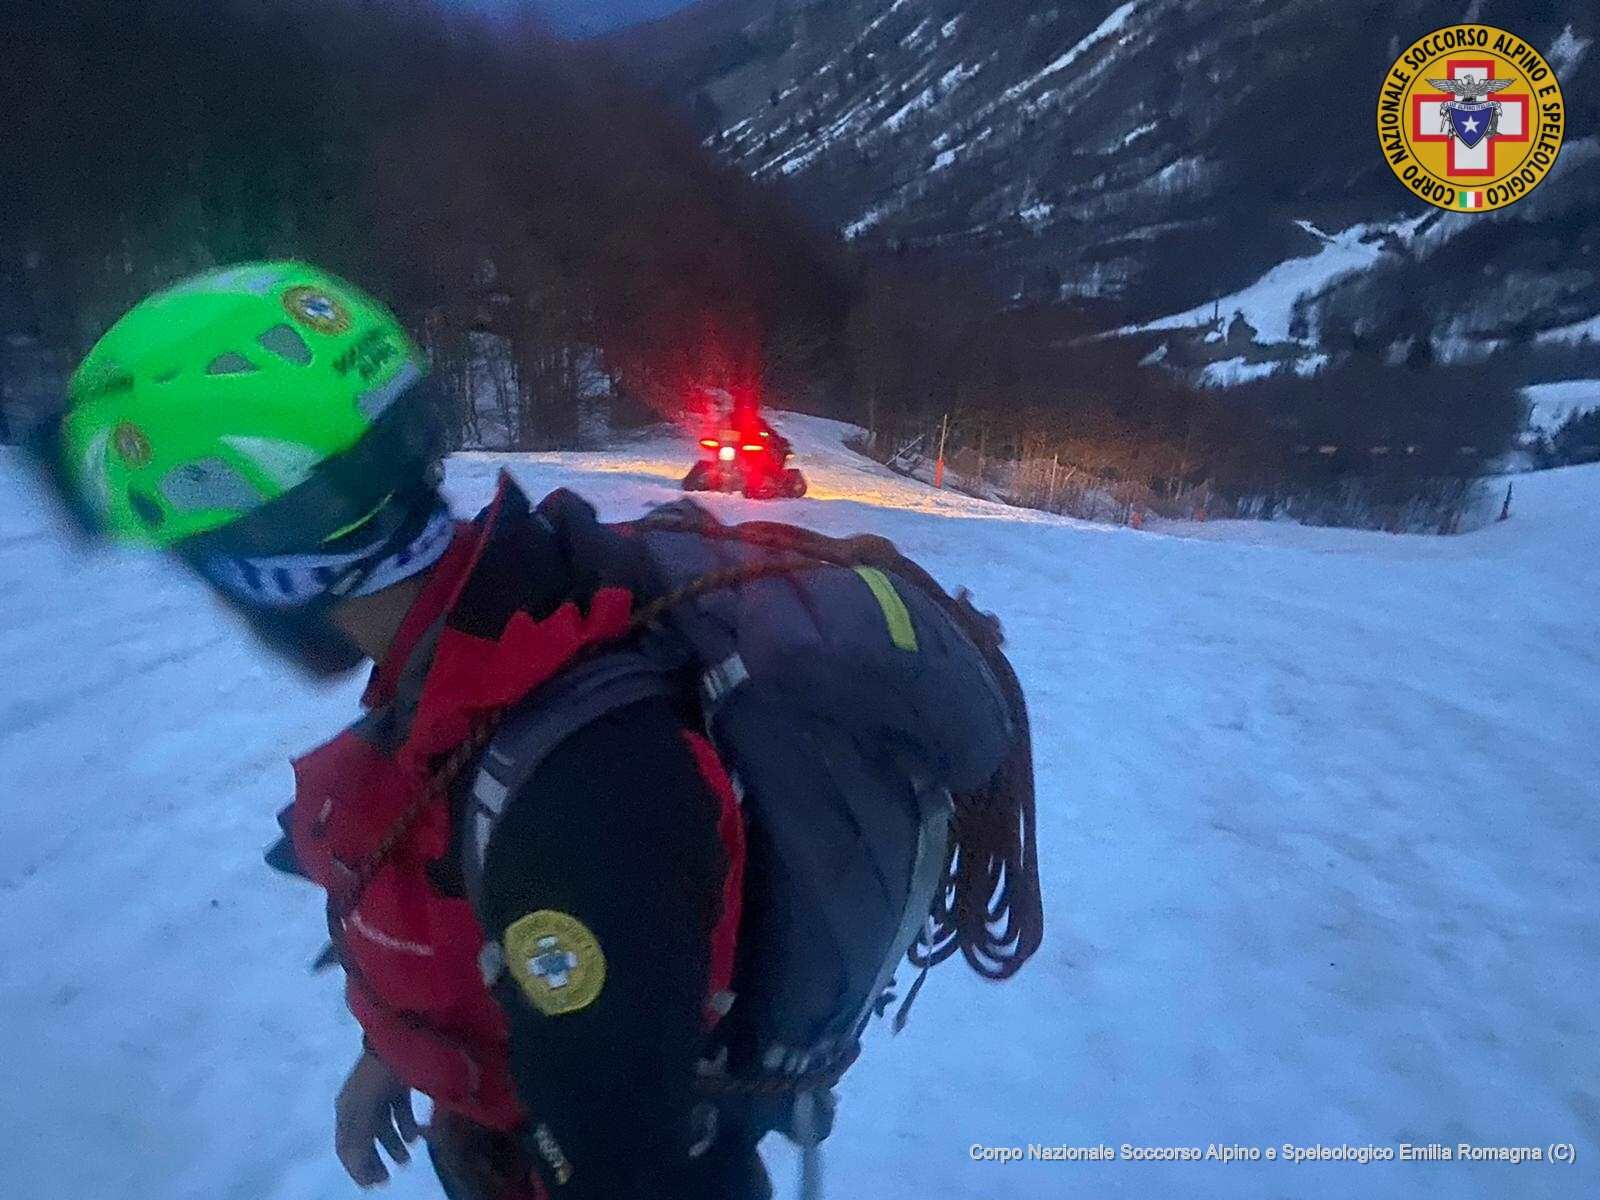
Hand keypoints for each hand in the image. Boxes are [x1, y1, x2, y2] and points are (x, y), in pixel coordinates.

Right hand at [335, 1047, 420, 1186]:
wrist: (399, 1031)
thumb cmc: (378, 1074)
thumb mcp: (364, 1109)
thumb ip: (359, 1138)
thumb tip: (356, 1164)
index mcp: (347, 1108)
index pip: (346, 1146)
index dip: (357, 1167)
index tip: (370, 1185)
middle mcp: (360, 1101)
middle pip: (365, 1137)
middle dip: (375, 1158)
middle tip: (387, 1178)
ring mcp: (380, 1091)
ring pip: (384, 1125)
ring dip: (393, 1144)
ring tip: (406, 1159)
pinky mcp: (398, 1082)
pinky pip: (400, 1110)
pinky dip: (407, 1124)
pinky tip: (417, 1136)